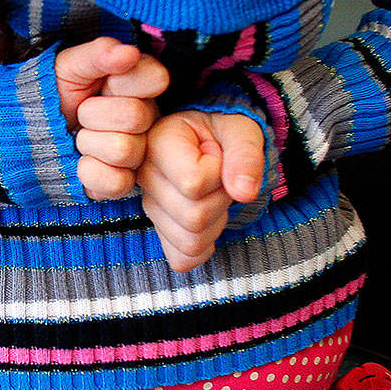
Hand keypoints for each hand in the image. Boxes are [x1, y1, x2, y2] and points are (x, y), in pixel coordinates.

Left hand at [56, 38, 168, 199]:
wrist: (28, 131)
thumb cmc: (54, 94)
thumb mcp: (70, 65)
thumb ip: (99, 53)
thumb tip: (127, 52)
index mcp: (140, 87)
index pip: (156, 78)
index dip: (122, 82)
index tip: (103, 83)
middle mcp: (146, 121)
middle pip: (135, 116)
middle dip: (94, 113)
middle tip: (81, 113)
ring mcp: (136, 154)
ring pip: (123, 150)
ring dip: (88, 143)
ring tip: (78, 137)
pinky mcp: (121, 184)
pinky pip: (117, 182)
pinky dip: (89, 172)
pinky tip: (80, 162)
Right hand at [138, 110, 264, 272]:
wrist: (215, 142)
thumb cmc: (225, 134)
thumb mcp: (241, 130)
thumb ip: (245, 155)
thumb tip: (244, 193)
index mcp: (159, 142)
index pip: (193, 183)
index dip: (219, 174)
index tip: (218, 154)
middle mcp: (144, 176)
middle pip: (193, 217)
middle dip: (222, 201)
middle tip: (221, 178)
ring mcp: (149, 206)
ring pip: (190, 242)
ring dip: (216, 223)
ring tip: (214, 194)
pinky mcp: (159, 230)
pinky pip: (182, 259)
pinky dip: (205, 247)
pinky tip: (210, 220)